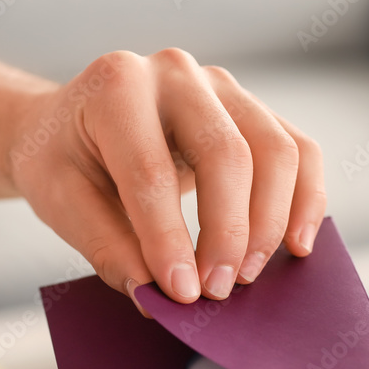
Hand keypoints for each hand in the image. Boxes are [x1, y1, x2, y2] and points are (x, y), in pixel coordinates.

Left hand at [9, 48, 327, 310]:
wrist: (70, 125)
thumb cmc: (62, 160)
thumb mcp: (62, 202)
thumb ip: (108, 247)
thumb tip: (155, 296)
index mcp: (115, 87)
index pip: (151, 171)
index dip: (169, 239)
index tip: (182, 294)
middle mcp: (174, 73)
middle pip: (228, 153)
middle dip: (228, 233)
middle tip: (217, 291)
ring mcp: (221, 86)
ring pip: (275, 151)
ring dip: (270, 223)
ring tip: (245, 277)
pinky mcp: (250, 108)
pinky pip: (298, 150)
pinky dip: (306, 200)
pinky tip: (296, 245)